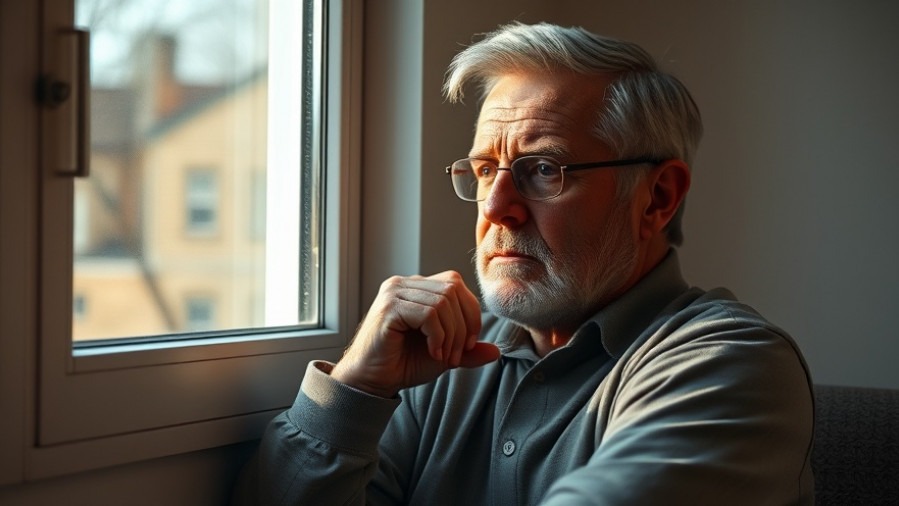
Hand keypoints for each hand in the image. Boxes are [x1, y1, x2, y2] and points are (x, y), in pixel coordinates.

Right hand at [331, 271, 500, 397]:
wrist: (371, 381)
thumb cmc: (402, 365)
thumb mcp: (444, 355)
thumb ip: (467, 350)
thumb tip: (496, 351)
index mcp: (417, 287)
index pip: (455, 284)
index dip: (470, 313)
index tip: (467, 345)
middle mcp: (404, 284)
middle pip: (453, 289)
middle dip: (463, 326)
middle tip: (456, 355)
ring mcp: (394, 292)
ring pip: (443, 302)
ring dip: (451, 334)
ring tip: (443, 356)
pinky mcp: (389, 307)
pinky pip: (429, 313)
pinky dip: (438, 336)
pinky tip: (432, 352)